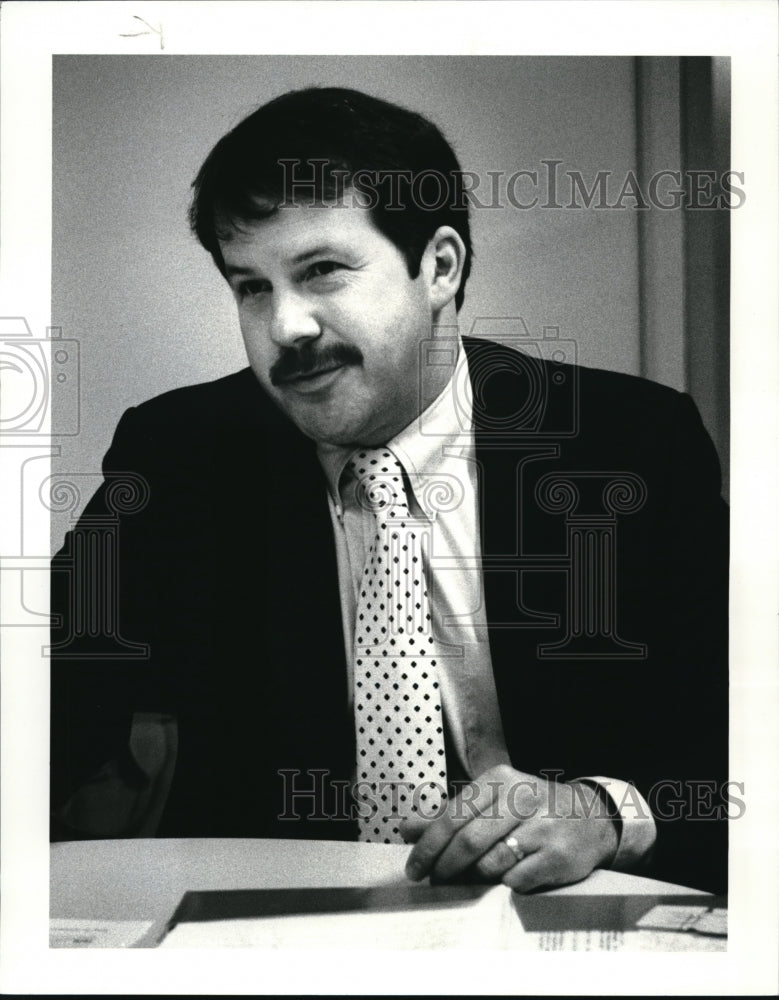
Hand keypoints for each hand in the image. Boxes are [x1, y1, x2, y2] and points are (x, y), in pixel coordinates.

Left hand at [400, 765, 618, 892]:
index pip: (453, 815)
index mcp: (499, 779)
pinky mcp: (558, 855)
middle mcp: (521, 797)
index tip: (413, 867)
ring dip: (473, 877)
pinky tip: (507, 878)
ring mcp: (542, 826)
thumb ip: (451, 814)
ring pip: (491, 863)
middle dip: (444, 866)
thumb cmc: (530, 810)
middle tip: (433, 880)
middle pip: (468, 840)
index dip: (428, 846)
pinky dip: (504, 885)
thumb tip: (407, 829)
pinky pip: (516, 880)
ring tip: (468, 879)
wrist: (590, 819)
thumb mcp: (492, 801)